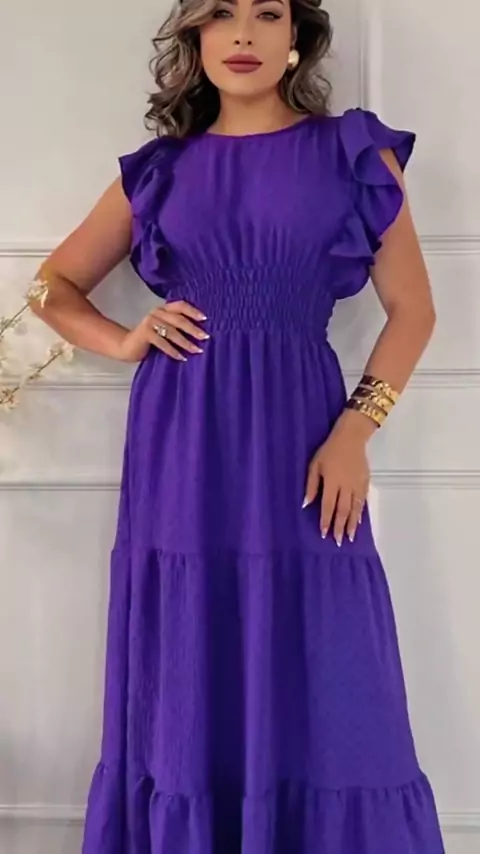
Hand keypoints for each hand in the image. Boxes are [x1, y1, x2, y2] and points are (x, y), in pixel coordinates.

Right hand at [117, 300, 208, 362]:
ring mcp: (150, 322)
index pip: (180, 305)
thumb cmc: (149, 339)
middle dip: (193, 329)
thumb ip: (176, 326)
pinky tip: (182, 358)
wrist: (126, 346)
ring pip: (172, 332)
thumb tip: (200, 332)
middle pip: (179, 319)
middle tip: (205, 337)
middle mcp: (156, 312)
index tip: (205, 319)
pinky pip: (163, 343)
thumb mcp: (163, 329)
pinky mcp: (145, 333)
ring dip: (186, 342)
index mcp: (163, 309)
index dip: (193, 311)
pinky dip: (173, 351)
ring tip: (197, 350)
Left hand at [303, 412, 370, 545]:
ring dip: (352, 524)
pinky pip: (362, 501)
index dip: (326, 520)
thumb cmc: (329, 450)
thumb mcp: (315, 465)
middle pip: (343, 510)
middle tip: (338, 541)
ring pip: (355, 508)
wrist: (351, 437)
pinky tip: (358, 522)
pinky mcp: (365, 482)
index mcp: (332, 481)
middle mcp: (346, 486)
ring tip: (349, 537)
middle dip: (340, 527)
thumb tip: (306, 504)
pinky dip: (360, 513)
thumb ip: (311, 485)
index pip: (328, 505)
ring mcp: (357, 485)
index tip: (324, 533)